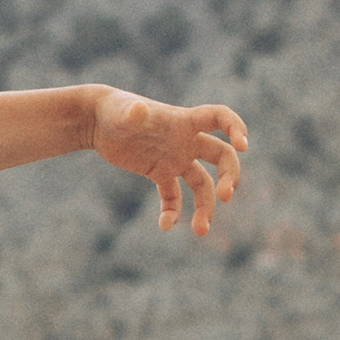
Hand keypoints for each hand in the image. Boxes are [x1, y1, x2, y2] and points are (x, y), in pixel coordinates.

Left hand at [90, 89, 247, 238]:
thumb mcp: (122, 113)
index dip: (236, 128)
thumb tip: (137, 110)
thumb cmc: (112, 109)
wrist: (97, 120)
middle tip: (225, 197)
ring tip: (200, 230)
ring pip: (201, 184)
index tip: (243, 146)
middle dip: (229, 176)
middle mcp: (185, 140)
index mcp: (183, 121)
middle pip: (221, 156)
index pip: (220, 118)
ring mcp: (174, 158)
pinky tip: (164, 225)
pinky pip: (173, 196)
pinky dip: (172, 211)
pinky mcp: (159, 172)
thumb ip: (133, 113)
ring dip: (205, 207)